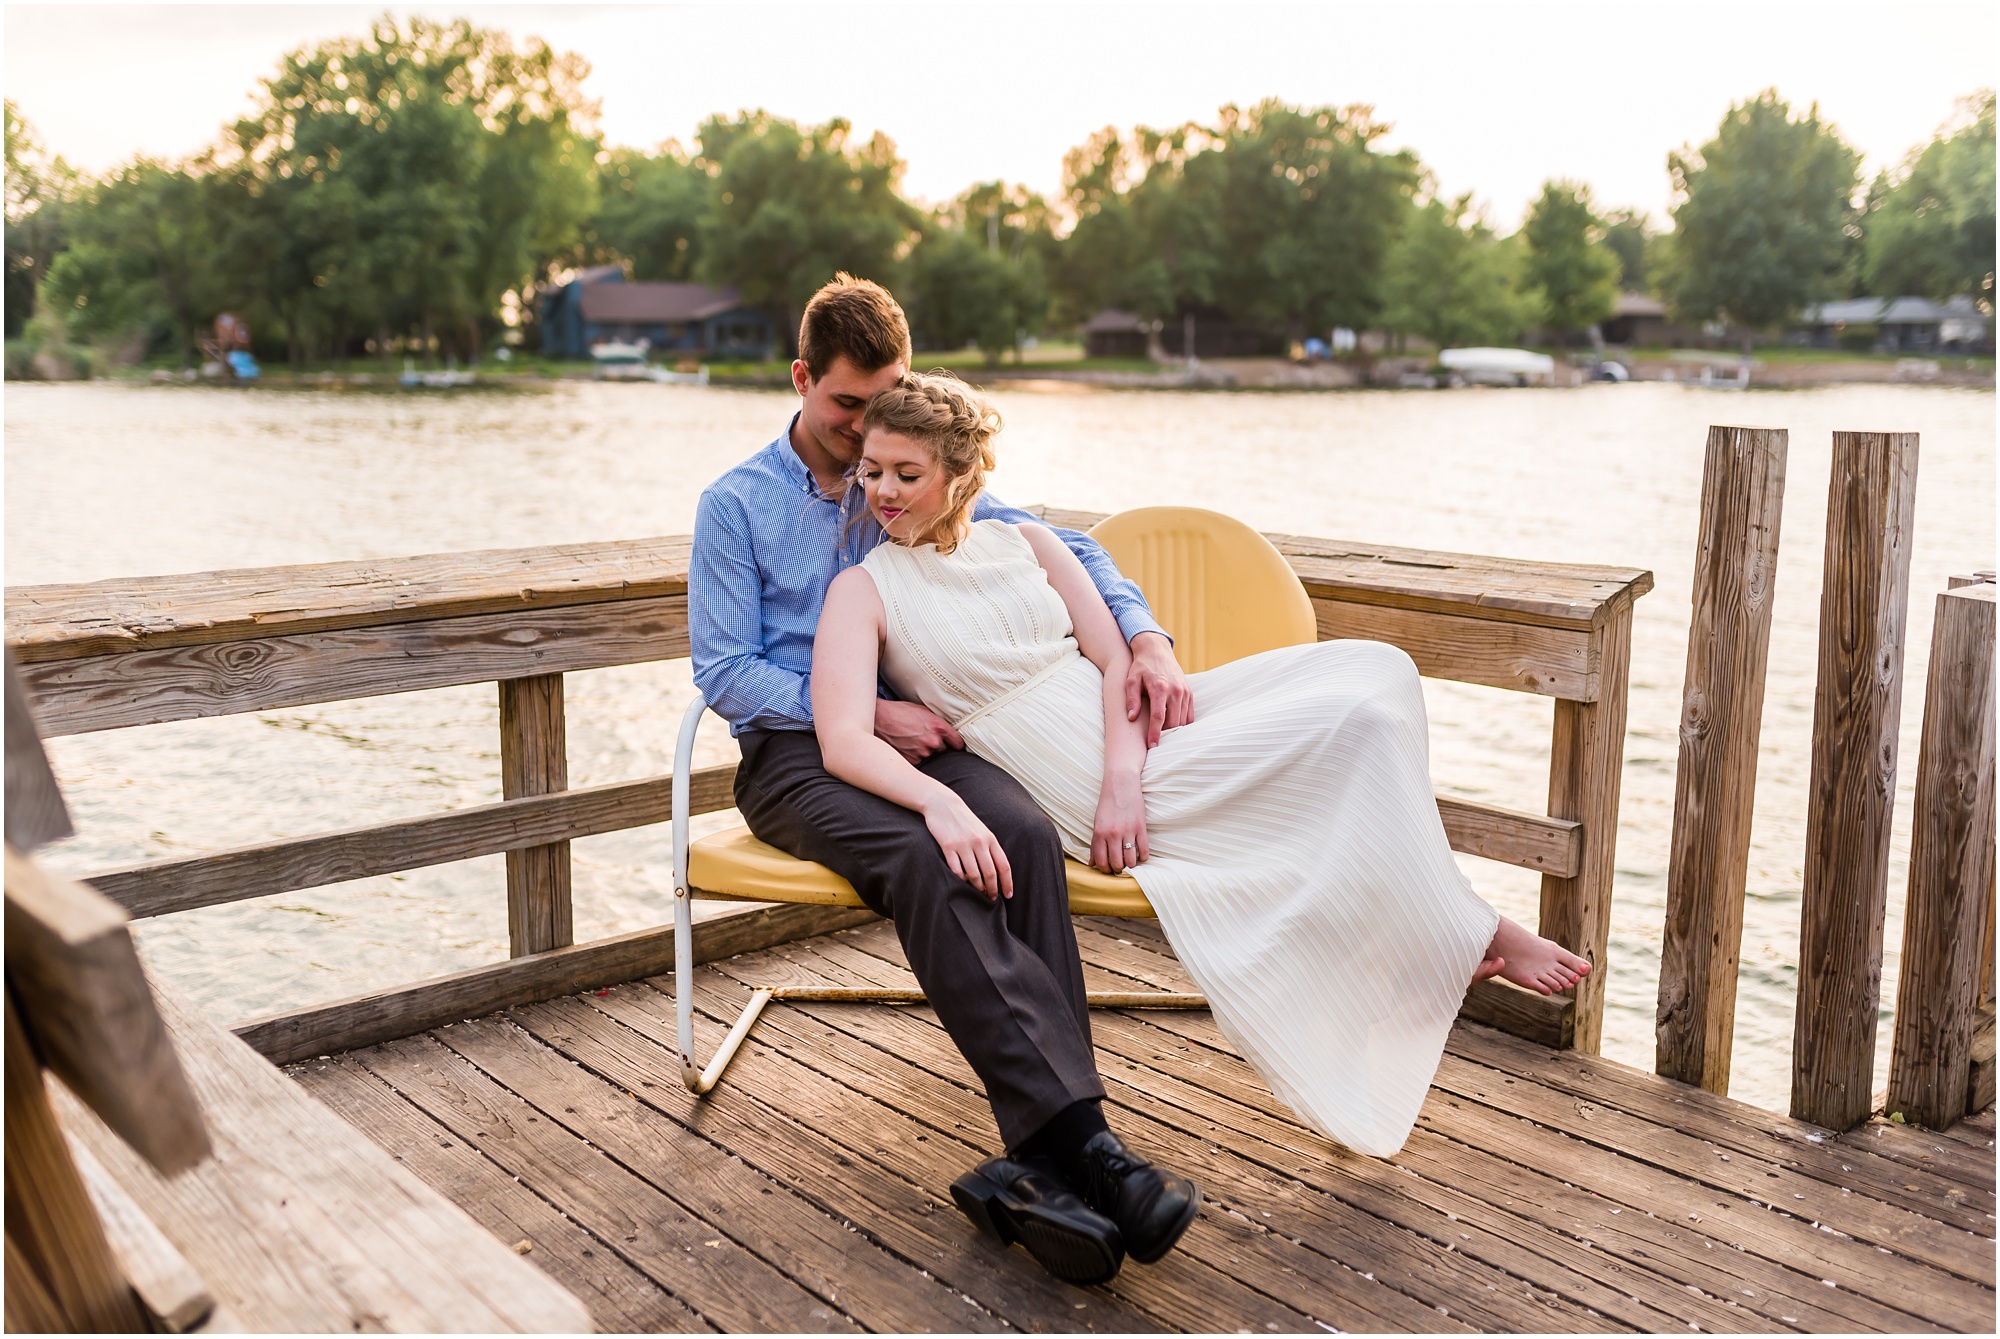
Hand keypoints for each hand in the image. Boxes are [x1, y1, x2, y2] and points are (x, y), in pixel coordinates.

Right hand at [875, 698, 963, 764]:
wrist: (878, 719)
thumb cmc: (899, 712)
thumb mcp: (922, 711)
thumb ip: (937, 722)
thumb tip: (946, 731)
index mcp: (938, 727)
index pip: (957, 742)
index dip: (956, 743)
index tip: (955, 745)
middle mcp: (932, 741)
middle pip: (942, 749)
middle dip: (936, 744)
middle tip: (922, 736)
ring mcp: (921, 752)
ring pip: (929, 755)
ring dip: (923, 750)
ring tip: (910, 739)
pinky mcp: (911, 760)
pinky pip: (917, 760)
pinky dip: (913, 755)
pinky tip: (905, 745)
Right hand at [922, 795, 1012, 899]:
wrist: (943, 804)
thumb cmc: (964, 820)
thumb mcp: (982, 831)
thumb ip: (990, 848)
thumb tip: (998, 872)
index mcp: (990, 838)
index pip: (1004, 865)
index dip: (1007, 883)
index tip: (1008, 895)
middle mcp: (979, 842)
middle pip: (990, 873)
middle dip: (992, 890)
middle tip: (991, 898)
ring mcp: (963, 844)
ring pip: (974, 875)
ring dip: (977, 887)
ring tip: (978, 893)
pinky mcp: (948, 846)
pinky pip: (956, 870)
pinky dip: (960, 880)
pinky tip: (962, 882)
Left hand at [1090, 778, 1148, 875]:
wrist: (1121, 783)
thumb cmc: (1107, 803)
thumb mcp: (1096, 823)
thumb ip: (1094, 844)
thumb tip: (1091, 864)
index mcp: (1099, 833)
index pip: (1101, 861)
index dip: (1105, 870)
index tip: (1109, 869)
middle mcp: (1113, 834)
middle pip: (1117, 863)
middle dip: (1118, 869)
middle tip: (1120, 867)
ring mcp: (1128, 831)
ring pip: (1131, 860)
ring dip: (1131, 865)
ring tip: (1131, 862)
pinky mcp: (1141, 827)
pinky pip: (1144, 849)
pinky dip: (1143, 857)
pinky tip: (1141, 856)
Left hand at [1125, 632, 1192, 746]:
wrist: (1156, 650)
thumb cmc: (1141, 666)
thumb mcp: (1131, 680)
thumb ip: (1132, 699)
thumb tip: (1132, 718)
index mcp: (1160, 688)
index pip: (1159, 717)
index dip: (1155, 733)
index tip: (1152, 746)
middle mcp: (1176, 690)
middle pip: (1174, 721)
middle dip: (1166, 735)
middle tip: (1156, 745)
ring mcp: (1184, 692)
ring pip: (1183, 720)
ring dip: (1174, 731)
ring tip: (1163, 739)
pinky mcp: (1189, 693)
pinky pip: (1189, 714)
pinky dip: (1183, 724)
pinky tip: (1173, 729)